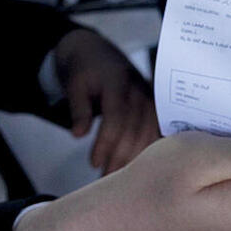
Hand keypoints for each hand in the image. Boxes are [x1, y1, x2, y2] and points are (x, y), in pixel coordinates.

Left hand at [54, 28, 159, 173]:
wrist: (96, 51)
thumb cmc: (85, 69)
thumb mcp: (74, 85)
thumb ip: (78, 109)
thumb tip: (79, 134)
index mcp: (119, 82)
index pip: (116, 118)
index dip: (106, 143)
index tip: (94, 162)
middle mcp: (139, 90)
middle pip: (134, 130)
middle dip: (119, 158)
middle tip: (104, 179)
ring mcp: (150, 98)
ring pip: (147, 133)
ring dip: (134, 157)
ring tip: (117, 175)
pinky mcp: (154, 106)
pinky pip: (155, 130)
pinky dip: (147, 148)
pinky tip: (138, 164)